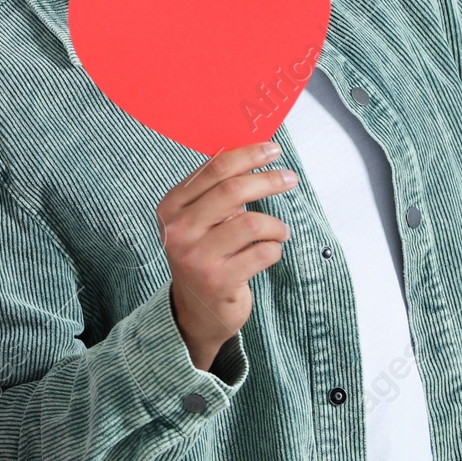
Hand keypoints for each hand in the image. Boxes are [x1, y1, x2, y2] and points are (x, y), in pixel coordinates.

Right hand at [158, 141, 297, 370]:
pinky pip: (263, 253)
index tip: (273, 150)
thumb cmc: (205, 254)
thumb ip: (216, 190)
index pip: (213, 170)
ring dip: (276, 225)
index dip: (247, 155)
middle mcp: (178, 231)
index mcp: (171, 207)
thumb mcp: (198, 220)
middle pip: (233, 191)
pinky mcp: (219, 281)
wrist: (197, 310)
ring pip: (253, 223)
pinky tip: (269, 252)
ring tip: (280, 231)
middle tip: (289, 178)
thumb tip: (254, 154)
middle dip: (268, 180)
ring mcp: (196, 258)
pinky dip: (274, 249)